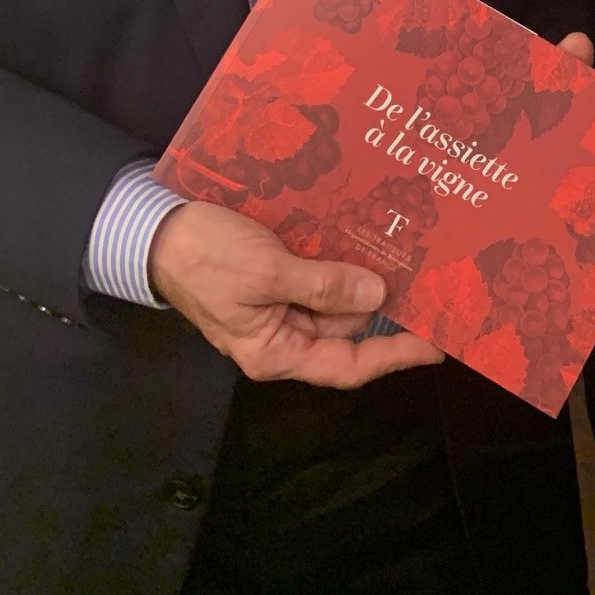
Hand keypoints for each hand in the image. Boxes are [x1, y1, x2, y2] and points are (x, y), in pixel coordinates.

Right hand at [148, 200, 442, 386]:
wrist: (157, 229)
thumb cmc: (205, 257)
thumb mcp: (267, 271)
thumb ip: (323, 285)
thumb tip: (378, 296)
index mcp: (276, 352)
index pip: (348, 365)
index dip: (395, 356)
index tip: (437, 344)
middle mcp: (282, 335)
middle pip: (346, 327)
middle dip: (384, 303)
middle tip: (430, 276)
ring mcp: (278, 305)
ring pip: (335, 297)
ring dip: (364, 275)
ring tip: (406, 251)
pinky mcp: (274, 276)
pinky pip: (317, 274)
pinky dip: (340, 259)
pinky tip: (366, 236)